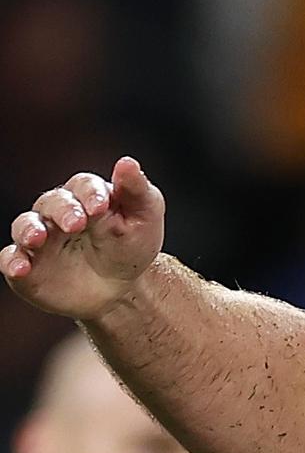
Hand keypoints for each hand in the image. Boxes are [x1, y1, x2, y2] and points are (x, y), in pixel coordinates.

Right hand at [3, 156, 165, 319]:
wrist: (121, 290)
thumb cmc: (131, 246)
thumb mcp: (144, 218)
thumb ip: (137, 191)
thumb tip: (128, 163)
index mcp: (87, 196)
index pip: (84, 186)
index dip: (90, 193)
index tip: (100, 206)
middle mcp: (57, 212)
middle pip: (53, 202)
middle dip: (63, 210)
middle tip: (77, 224)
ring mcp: (40, 238)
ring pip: (25, 225)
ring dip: (28, 230)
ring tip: (38, 238)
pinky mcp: (27, 265)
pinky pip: (11, 259)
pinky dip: (12, 261)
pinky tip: (20, 268)